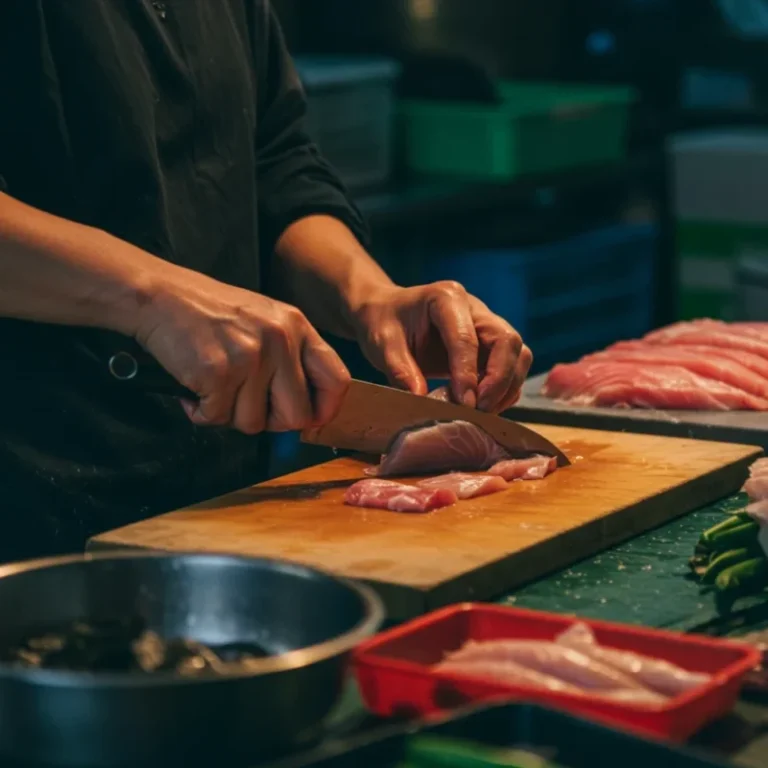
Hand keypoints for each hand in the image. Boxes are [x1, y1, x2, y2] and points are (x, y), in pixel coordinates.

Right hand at [134, 267, 350, 432]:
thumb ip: (290, 361)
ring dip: (229, 415)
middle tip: (246, 405)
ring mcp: (250, 356)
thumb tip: (305, 416)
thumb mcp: (265, 322)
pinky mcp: (218, 372)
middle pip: (297, 416)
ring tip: (215, 387)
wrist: (161, 297)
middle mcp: (280, 340)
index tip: (309, 420)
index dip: (325, 410)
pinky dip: (201, 412)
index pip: (336, 380)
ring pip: (254, 423)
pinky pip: (217, 418)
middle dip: (270, 422)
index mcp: (298, 326)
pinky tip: (194, 389)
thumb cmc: (211, 315)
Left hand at [351, 281, 531, 412]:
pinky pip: (512, 367)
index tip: (464, 404)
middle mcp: (475, 308)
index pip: (466, 338)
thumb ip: (400, 370)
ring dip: (507, 387)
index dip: (468, 374)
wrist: (386, 313)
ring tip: (482, 412)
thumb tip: (422, 400)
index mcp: (446, 298)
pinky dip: (505, 390)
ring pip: (518, 354)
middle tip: (479, 409)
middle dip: (499, 379)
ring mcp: (487, 325)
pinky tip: (483, 407)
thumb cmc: (383, 323)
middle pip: (508, 341)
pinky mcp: (491, 344)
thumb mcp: (382, 344)